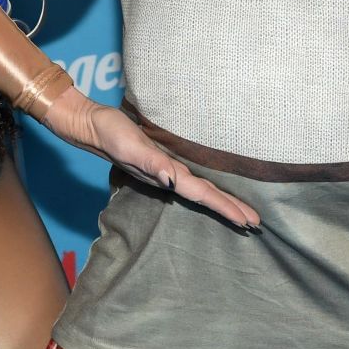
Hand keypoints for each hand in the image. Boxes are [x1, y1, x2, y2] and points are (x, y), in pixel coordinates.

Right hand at [40, 87, 261, 231]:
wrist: (92, 124)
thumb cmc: (111, 132)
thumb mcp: (131, 146)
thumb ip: (151, 163)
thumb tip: (172, 180)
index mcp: (166, 174)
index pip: (202, 194)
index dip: (226, 207)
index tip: (247, 221)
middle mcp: (169, 176)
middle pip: (206, 196)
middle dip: (231, 210)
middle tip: (256, 223)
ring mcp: (165, 170)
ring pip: (200, 189)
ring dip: (221, 202)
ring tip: (241, 212)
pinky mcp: (162, 160)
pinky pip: (190, 178)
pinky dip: (206, 188)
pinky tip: (210, 190)